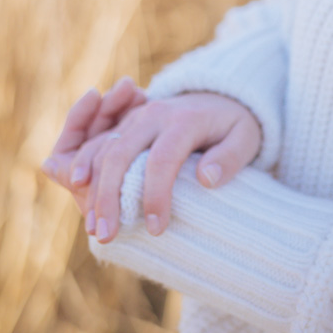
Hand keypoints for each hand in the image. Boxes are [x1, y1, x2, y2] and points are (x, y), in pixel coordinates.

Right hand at [42, 82, 261, 243]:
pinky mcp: (127, 126)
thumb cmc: (235, 125)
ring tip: (95, 229)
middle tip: (108, 236)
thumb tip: (206, 179)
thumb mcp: (246, 137)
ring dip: (95, 190)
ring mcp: (136, 119)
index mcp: (185, 120)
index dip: (156, 195)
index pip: (163, 159)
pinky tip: (85, 203)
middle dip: (110, 197)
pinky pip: (99, 147)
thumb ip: (230, 157)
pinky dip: (88, 173)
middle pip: (121, 154)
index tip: (156, 228)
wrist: (221, 96)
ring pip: (104, 152)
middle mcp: (155, 115)